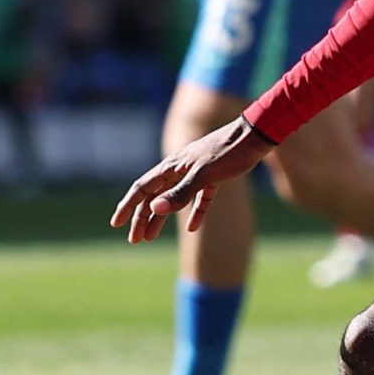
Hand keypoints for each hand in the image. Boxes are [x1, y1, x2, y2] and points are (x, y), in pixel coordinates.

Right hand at [111, 118, 275, 242]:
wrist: (257, 135)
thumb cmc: (230, 152)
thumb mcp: (205, 175)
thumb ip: (181, 192)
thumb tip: (154, 209)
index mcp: (173, 166)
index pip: (143, 188)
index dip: (128, 207)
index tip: (116, 224)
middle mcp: (180, 168)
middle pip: (155, 196)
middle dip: (142, 218)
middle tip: (135, 240)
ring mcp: (197, 172)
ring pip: (173, 198)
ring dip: (161, 218)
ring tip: (151, 237)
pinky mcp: (214, 176)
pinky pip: (199, 198)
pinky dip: (195, 212)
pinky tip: (194, 227)